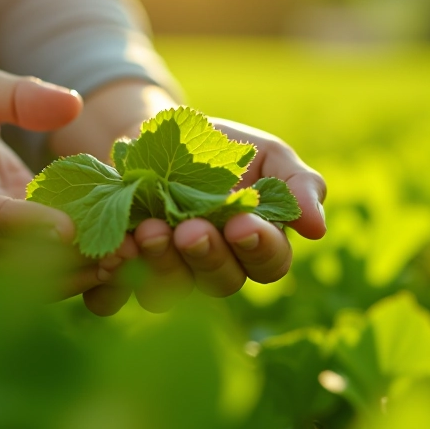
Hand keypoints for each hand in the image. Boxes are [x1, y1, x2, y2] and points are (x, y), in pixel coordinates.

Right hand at [0, 65, 119, 298]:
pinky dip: (63, 277)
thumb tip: (72, 105)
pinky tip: (109, 267)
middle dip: (56, 255)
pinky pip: (16, 282)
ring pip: (8, 276)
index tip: (68, 228)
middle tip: (119, 249)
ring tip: (124, 260)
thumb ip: (19, 94)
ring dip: (66, 272)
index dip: (14, 222)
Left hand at [86, 119, 326, 314]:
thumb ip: (299, 185)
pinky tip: (112, 252)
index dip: (258, 248)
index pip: (269, 264)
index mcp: (256, 247)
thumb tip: (317, 229)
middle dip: (205, 256)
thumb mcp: (268, 154)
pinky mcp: (127, 272)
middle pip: (220, 282)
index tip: (241, 223)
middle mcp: (216, 269)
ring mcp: (171, 275)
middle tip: (188, 229)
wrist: (156, 135)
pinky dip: (114, 279)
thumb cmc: (223, 147)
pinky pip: (119, 293)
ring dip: (160, 265)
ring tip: (147, 232)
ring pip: (171, 291)